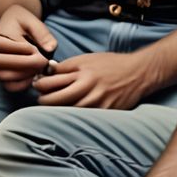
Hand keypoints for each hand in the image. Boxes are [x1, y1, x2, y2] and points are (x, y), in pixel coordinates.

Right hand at [0, 5, 57, 91]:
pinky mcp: (4, 79)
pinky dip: (25, 83)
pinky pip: (11, 86)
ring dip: (25, 73)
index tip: (35, 47)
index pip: (0, 46)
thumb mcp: (32, 21)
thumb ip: (42, 33)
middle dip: (23, 63)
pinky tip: (35, 73)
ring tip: (40, 66)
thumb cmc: (23, 25)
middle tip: (42, 60)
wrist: (16, 30)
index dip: (19, 49)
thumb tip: (50, 49)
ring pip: (4, 76)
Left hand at [33, 51, 159, 108]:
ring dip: (57, 110)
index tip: (38, 85)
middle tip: (41, 99)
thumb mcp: (87, 58)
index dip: (39, 85)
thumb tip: (46, 73)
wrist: (138, 73)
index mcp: (81, 71)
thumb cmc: (110, 64)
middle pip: (54, 100)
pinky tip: (70, 113)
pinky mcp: (105, 112)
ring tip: (54, 106)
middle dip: (43, 100)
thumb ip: (67, 67)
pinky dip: (73, 116)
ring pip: (67, 111)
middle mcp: (88, 87)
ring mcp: (97, 101)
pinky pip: (83, 117)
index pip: (50, 81)